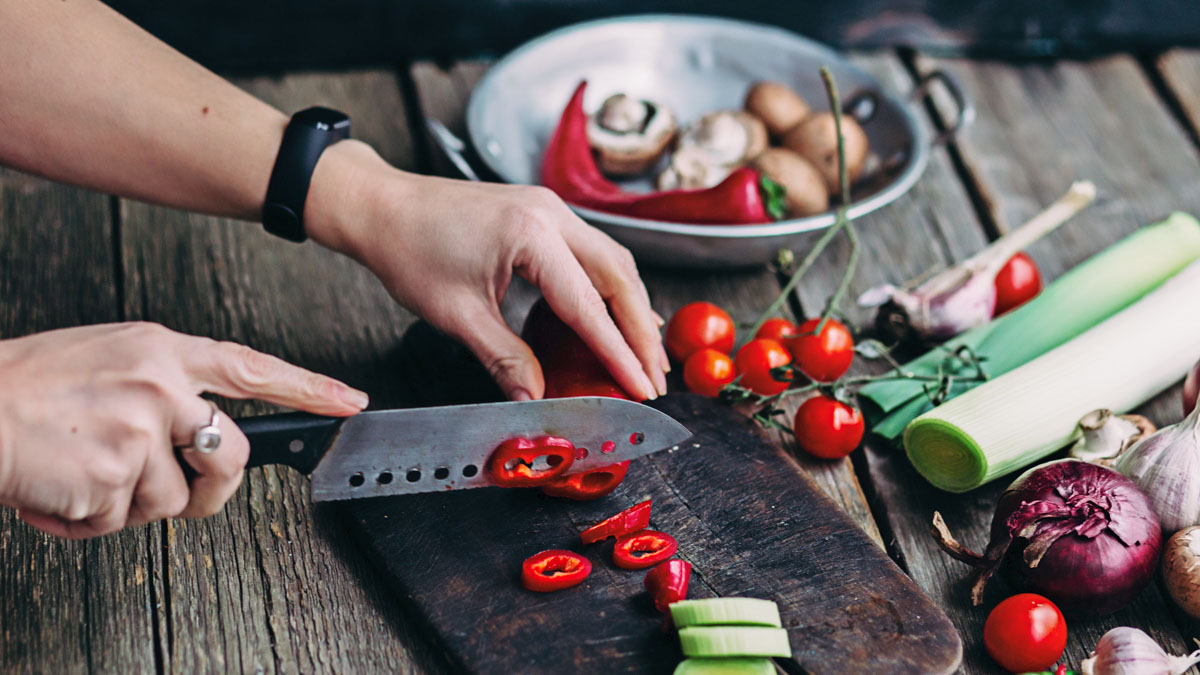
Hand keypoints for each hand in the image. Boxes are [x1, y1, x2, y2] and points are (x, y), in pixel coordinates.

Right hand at [0, 322, 367, 538]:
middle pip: (233, 454)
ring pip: (174, 498)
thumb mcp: (111, 358)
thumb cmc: (32, 387)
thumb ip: (167, 388)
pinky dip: (90, 520)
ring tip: (85, 471)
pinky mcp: (116, 473)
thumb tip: (204, 434)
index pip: (252, 368)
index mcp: (163, 350)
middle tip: (178, 489)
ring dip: (130, 503)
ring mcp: (141, 429)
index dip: (307, 388)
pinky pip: (124, 521)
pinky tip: (62, 489)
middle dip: (213, 487)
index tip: (349, 403)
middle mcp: (161, 385)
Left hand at [307, 141, 668, 401]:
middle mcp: (550, 213)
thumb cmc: (409, 249)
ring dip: (632, 307)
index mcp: (530, 235)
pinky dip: (611, 288)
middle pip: (619, 276)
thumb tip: (534, 398)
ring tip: (644, 353)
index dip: (619, 352)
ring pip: (613, 261)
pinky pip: (592, 252)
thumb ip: (504, 359)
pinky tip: (615, 316)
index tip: (640, 385)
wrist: (382, 206)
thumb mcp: (457, 316)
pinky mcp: (542, 213)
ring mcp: (550, 208)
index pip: (589, 305)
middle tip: (654, 375)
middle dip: (642, 330)